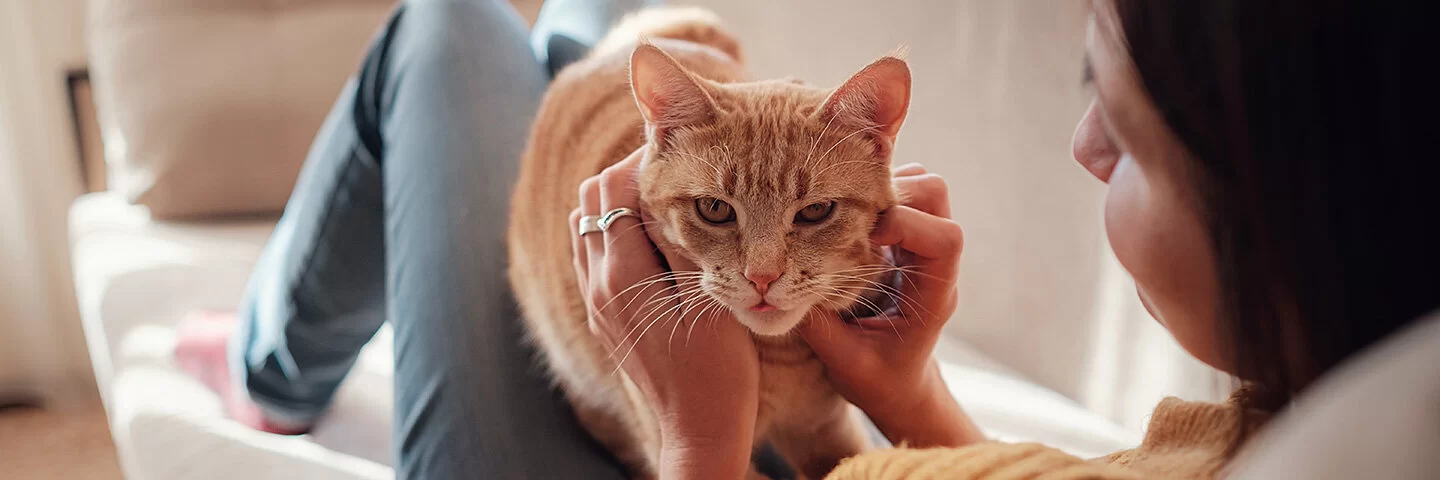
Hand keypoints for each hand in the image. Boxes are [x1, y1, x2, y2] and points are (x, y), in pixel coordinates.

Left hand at [570, 147, 756, 478]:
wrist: (698, 431)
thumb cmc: (718, 371)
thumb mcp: (710, 299)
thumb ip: (683, 241)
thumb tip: (666, 186)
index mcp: (621, 275)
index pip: (611, 188)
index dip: (644, 159)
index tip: (685, 153)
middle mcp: (597, 284)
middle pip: (589, 199)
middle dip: (628, 174)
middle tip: (678, 172)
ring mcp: (596, 302)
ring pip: (587, 225)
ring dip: (620, 203)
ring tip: (669, 201)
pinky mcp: (604, 316)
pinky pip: (595, 254)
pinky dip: (618, 232)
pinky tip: (658, 239)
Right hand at [798, 163, 983, 447]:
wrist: (900, 390)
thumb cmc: (878, 382)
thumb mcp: (843, 361)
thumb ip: (815, 322)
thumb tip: (771, 288)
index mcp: (935, 294)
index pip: (944, 240)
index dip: (903, 223)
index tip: (858, 237)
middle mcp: (937, 264)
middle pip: (934, 195)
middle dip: (889, 192)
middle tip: (842, 213)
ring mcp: (922, 248)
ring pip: (918, 188)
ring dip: (878, 191)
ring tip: (836, 213)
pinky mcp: (904, 242)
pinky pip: (897, 199)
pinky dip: (869, 199)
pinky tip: (836, 219)